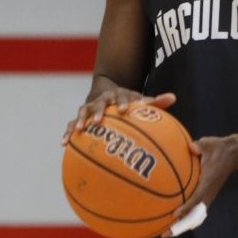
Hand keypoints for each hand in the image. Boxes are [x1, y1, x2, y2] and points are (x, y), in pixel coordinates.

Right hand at [61, 89, 176, 144]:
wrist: (106, 93)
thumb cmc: (128, 103)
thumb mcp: (140, 101)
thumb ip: (155, 102)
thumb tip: (173, 97)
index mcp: (118, 95)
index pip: (122, 97)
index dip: (123, 102)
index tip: (125, 109)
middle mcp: (102, 100)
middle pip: (99, 103)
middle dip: (99, 111)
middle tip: (100, 120)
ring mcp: (89, 108)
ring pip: (82, 112)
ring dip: (80, 120)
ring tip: (78, 131)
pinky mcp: (80, 118)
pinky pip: (72, 124)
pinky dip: (67, 133)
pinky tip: (64, 143)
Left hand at [163, 133, 237, 236]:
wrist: (232, 154)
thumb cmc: (217, 148)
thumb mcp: (208, 144)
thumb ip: (199, 146)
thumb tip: (191, 147)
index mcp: (208, 182)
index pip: (197, 198)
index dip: (186, 207)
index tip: (174, 214)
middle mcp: (208, 193)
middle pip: (194, 216)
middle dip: (180, 226)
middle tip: (165, 234)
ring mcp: (208, 197)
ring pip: (194, 217)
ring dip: (182, 226)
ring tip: (166, 233)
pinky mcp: (206, 197)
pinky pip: (195, 213)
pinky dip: (185, 219)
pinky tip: (173, 222)